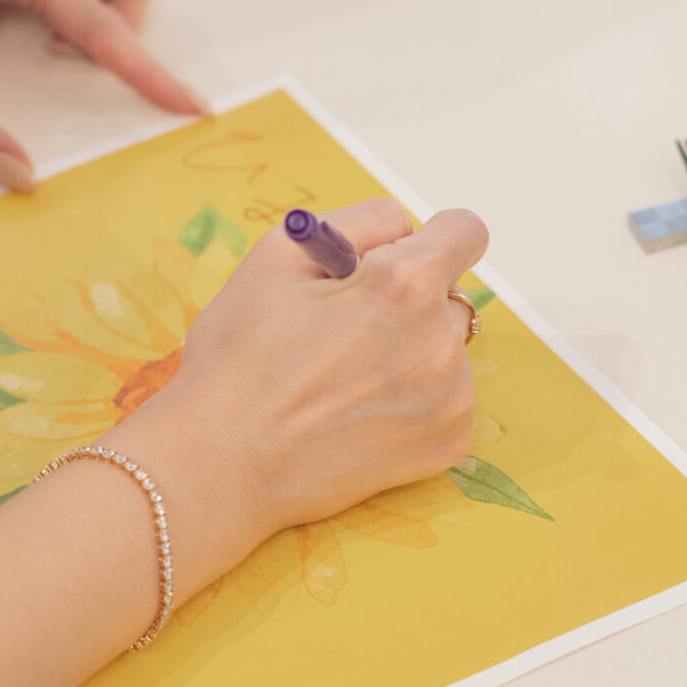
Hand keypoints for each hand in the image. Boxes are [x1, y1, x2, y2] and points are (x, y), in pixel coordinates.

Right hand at [105, 199, 490, 593]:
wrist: (222, 463)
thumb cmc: (239, 358)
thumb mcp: (277, 256)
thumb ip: (357, 224)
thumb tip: (403, 231)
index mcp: (404, 284)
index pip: (465, 231)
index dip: (429, 238)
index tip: (400, 258)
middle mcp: (441, 339)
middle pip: (450, 295)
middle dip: (409, 301)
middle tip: (345, 331)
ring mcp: (451, 397)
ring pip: (447, 349)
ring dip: (412, 352)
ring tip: (344, 380)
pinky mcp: (447, 442)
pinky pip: (446, 398)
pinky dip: (413, 400)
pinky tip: (358, 414)